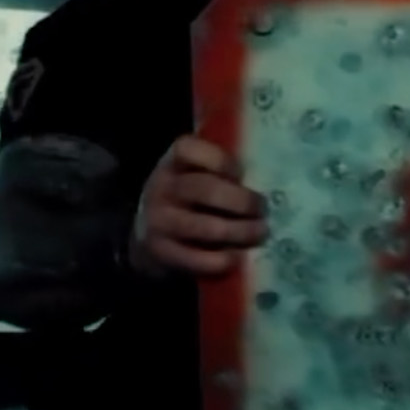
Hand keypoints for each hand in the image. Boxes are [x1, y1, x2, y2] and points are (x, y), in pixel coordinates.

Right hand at [129, 135, 268, 278]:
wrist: (147, 236)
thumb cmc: (185, 199)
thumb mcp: (191, 173)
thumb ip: (218, 167)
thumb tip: (260, 165)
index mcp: (172, 162)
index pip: (189, 149)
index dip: (220, 160)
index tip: (243, 173)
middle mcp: (160, 188)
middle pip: (202, 189)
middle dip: (240, 200)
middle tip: (263, 209)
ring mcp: (158, 221)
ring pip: (201, 226)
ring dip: (237, 231)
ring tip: (259, 233)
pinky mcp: (161, 252)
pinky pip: (194, 258)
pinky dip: (220, 259)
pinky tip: (238, 257)